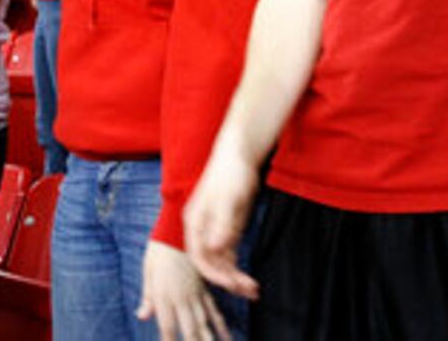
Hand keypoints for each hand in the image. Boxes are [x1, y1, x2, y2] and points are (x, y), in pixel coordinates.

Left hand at [136, 241, 228, 340]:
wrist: (180, 227)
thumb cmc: (159, 249)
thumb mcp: (149, 270)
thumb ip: (147, 296)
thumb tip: (142, 316)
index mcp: (165, 294)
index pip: (167, 327)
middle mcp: (182, 297)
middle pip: (189, 330)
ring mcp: (195, 293)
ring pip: (204, 323)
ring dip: (210, 340)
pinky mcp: (204, 287)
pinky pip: (213, 309)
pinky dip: (220, 324)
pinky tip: (227, 336)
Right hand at [184, 147, 259, 298]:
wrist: (238, 155)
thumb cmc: (231, 173)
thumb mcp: (229, 199)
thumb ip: (223, 224)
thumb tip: (216, 248)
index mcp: (194, 222)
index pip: (199, 256)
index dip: (214, 273)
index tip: (232, 284)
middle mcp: (201, 229)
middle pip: (210, 262)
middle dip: (228, 279)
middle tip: (250, 292)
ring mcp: (213, 230)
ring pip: (220, 261)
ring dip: (235, 277)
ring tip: (253, 291)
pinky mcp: (225, 229)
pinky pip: (228, 255)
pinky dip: (237, 268)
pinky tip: (249, 280)